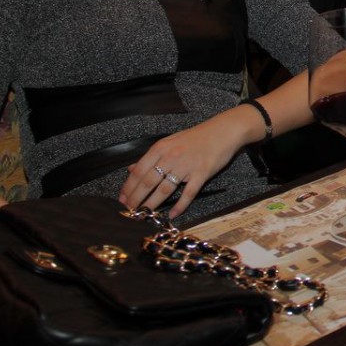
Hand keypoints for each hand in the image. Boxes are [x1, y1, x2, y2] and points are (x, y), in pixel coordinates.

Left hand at [118, 112, 247, 219]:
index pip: (139, 170)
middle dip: (137, 198)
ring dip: (152, 204)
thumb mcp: (170, 142)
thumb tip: (132, 169)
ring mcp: (186, 166)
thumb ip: (152, 157)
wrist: (223, 131)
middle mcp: (171, 157)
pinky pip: (188, 193)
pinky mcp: (201, 174)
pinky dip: (180, 206)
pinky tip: (173, 214)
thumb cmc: (196, 137)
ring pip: (165, 189)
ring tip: (144, 214)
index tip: (122, 199)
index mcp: (161, 148)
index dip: (129, 186)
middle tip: (129, 210)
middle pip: (149, 181)